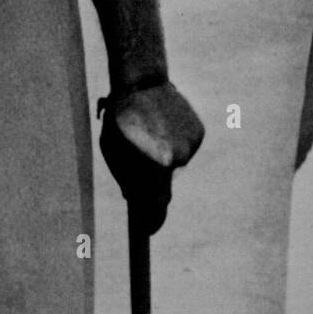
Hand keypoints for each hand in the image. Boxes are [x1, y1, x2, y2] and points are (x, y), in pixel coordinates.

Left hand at [98, 80, 204, 234]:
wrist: (143, 83)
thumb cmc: (121, 120)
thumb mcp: (113, 152)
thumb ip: (126, 180)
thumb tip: (135, 200)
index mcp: (155, 166)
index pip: (156, 206)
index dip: (152, 221)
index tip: (147, 230)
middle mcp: (178, 159)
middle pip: (166, 186)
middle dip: (153, 185)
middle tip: (141, 168)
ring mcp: (191, 146)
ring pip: (175, 166)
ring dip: (163, 160)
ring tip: (149, 136)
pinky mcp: (199, 134)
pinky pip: (185, 149)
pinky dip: (175, 144)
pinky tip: (164, 126)